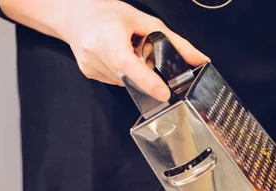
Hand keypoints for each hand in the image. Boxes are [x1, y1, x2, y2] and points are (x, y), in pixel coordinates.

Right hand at [58, 0, 208, 100]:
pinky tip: (119, 57)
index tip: (164, 93)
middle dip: (146, 74)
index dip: (148, 81)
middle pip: (131, 77)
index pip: (129, 65)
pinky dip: (124, 73)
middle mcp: (95, 55)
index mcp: (108, 39)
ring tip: (128, 51)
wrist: (74, 14)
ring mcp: (91, 68)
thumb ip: (175, 42)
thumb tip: (200, 60)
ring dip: (134, 73)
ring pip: (125, 82)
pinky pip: (116, 81)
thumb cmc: (107, 12)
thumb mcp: (145, 21)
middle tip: (144, 55)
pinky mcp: (90, 74)